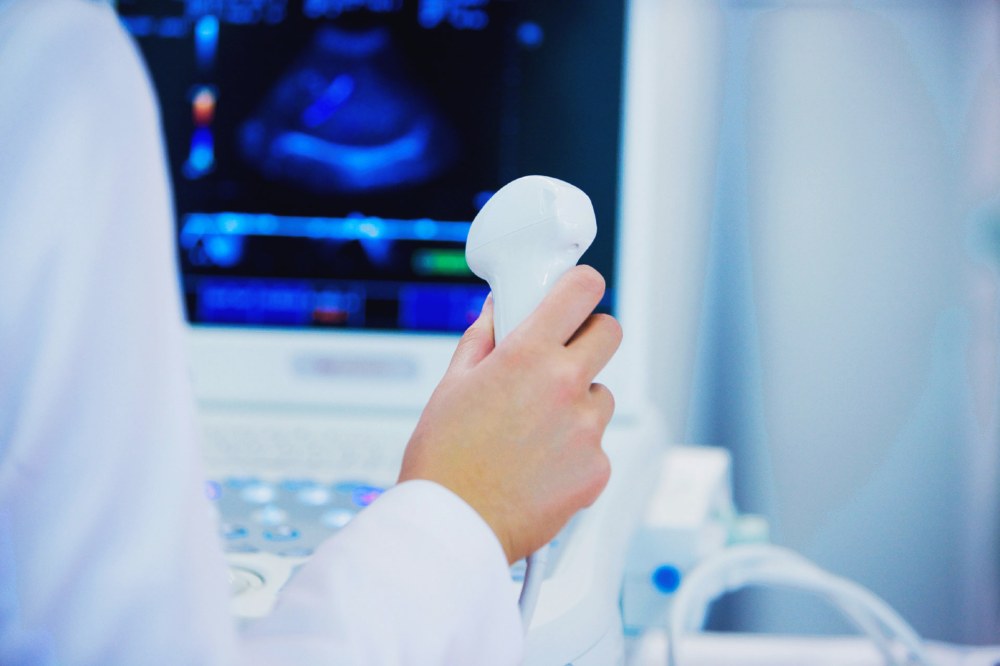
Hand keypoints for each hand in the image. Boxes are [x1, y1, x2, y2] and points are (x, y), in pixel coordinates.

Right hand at [398, 265, 619, 563]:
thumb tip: (499, 310)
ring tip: (536, 431)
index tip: (577, 292)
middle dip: (588, 337)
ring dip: (578, 403)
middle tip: (561, 356)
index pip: (582, 290)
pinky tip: (540, 465)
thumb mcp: (453, 384)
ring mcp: (587, 429)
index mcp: (528, 355)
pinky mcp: (598, 469)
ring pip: (600, 396)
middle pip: (609, 333)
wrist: (453, 525)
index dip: (581, 286)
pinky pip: (596, 445)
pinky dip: (575, 451)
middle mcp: (566, 386)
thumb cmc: (444, 460)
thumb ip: (484, 339)